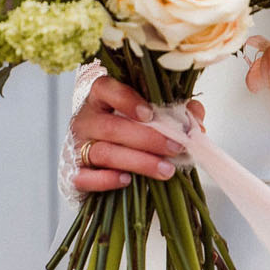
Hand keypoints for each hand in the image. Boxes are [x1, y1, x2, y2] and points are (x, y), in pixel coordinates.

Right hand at [68, 75, 204, 191]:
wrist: (97, 161)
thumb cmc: (128, 131)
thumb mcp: (149, 116)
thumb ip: (173, 112)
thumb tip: (195, 116)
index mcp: (100, 99)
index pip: (105, 89)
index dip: (126, 99)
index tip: (150, 114)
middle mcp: (86, 120)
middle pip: (111, 127)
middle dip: (148, 138)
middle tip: (176, 147)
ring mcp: (78, 147)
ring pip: (104, 153)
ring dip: (138, 162)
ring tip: (167, 170)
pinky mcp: (74, 173)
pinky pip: (85, 178)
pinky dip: (106, 180)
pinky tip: (127, 181)